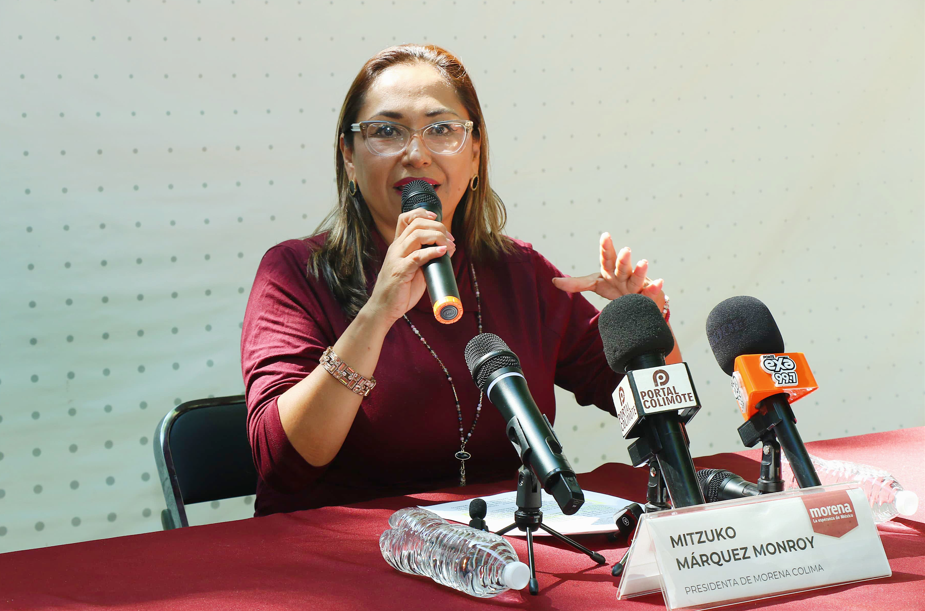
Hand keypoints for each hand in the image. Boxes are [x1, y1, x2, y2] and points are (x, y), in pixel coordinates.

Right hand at [365, 208, 455, 323]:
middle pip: (416, 224)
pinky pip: (417, 256)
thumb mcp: (414, 269)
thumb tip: (447, 249)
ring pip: (417, 235)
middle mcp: (396, 248)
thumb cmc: (400, 290)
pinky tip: (443, 251)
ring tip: (449, 245)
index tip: (436, 217)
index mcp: (398, 246)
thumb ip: (426, 258)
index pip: (405, 219)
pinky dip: (432, 252)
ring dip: (437, 237)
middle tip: (450, 238)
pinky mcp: (400, 272)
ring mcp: (397, 259)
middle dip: (437, 226)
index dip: (421, 213)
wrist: (384, 308)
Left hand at [551, 232, 665, 311]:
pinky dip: (654, 288)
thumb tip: (554, 280)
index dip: (605, 247)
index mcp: (610, 270)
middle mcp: (623, 274)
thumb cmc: (615, 288)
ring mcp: (636, 284)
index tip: (605, 235)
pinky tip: (660, 282)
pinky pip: (650, 293)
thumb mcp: (596, 284)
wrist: (636, 302)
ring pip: (636, 277)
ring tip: (643, 262)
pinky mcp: (646, 296)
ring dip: (640, 271)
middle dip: (622, 258)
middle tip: (625, 249)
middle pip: (621, 266)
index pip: (606, 257)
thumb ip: (576, 283)